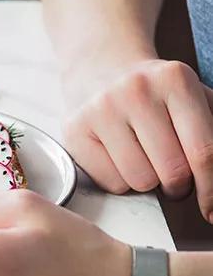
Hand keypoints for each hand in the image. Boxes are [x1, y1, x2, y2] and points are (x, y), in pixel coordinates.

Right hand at [62, 58, 212, 221]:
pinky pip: (110, 182)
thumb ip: (211, 131)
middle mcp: (136, 91)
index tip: (210, 209)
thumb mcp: (191, 97)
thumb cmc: (153, 93)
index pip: (203, 151)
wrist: (101, 66)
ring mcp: (101, 110)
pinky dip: (119, 181)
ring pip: (140, 181)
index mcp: (175, 80)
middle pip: (172, 171)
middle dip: (178, 186)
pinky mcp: (75, 130)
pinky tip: (118, 160)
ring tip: (144, 164)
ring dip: (147, 183)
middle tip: (173, 179)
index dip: (211, 189)